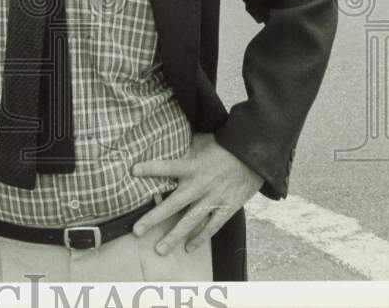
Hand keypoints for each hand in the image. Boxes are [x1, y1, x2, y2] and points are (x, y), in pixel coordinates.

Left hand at [131, 133, 262, 254]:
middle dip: (154, 218)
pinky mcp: (227, 208)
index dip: (151, 168)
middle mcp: (200, 185)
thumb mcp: (203, 141)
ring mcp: (213, 199)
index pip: (167, 166)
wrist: (255, 156)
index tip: (133, 171)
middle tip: (137, 230)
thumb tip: (166, 139)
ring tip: (159, 248)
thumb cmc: (225, 146)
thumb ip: (185, 146)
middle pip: (173, 204)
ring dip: (174, 236)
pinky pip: (211, 227)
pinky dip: (200, 238)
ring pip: (190, 221)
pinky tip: (188, 247)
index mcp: (193, 165)